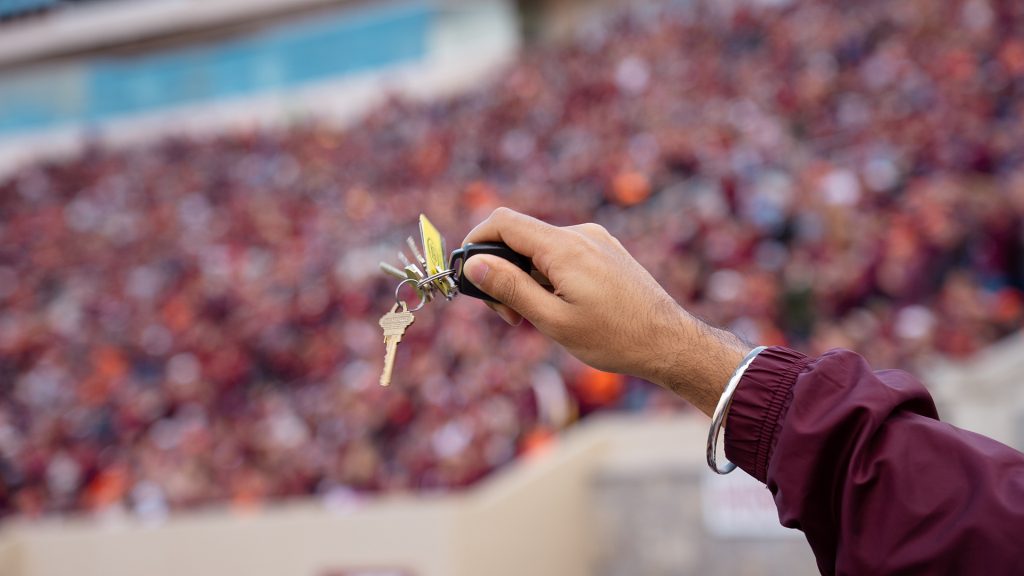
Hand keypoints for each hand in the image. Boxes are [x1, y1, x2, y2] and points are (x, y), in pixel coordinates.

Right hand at [462, 208, 750, 415]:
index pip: (503, 222)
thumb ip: (510, 288)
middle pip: (521, 237)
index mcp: (564, 247)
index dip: (475, 241)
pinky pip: (564, 255)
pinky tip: (562, 309)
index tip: (466, 274)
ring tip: (538, 319)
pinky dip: (549, 277)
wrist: (670, 342)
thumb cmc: (613, 338)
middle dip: (502, 271)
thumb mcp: (552, 320)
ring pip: (542, 249)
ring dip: (527, 278)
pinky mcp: (607, 251)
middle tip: (507, 316)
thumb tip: (473, 264)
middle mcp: (580, 234)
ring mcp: (596, 240)